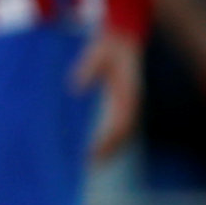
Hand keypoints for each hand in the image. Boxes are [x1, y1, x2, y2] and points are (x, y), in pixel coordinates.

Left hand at [71, 28, 141, 161]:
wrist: (121, 38)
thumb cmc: (107, 47)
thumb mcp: (95, 55)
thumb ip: (85, 69)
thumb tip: (74, 87)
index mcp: (127, 93)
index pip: (121, 123)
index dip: (108, 140)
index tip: (92, 152)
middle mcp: (131, 102)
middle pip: (124, 134)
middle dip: (110, 151)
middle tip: (91, 166)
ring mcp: (129, 104)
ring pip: (124, 133)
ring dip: (112, 150)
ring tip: (94, 165)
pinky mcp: (123, 103)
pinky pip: (120, 126)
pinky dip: (111, 140)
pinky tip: (98, 149)